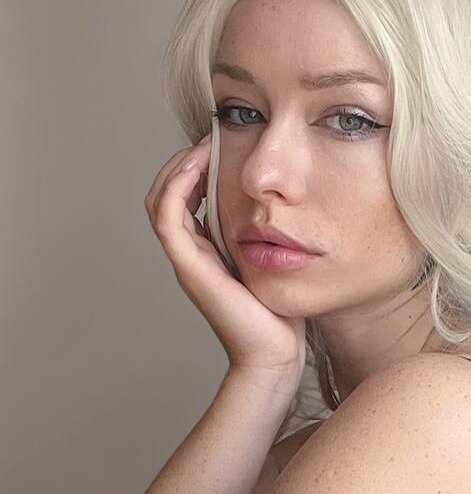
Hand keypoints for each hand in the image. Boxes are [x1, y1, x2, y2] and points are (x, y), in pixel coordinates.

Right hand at [144, 135, 305, 379]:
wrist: (274, 355)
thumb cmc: (280, 317)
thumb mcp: (276, 263)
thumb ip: (270, 236)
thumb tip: (288, 204)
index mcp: (207, 252)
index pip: (185, 198)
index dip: (196, 168)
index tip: (221, 144)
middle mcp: (192, 254)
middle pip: (166, 193)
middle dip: (183, 161)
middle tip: (209, 138)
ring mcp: (186, 261)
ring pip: (160, 199)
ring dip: (178, 167)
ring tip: (204, 145)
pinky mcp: (189, 267)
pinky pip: (168, 215)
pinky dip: (178, 185)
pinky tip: (201, 166)